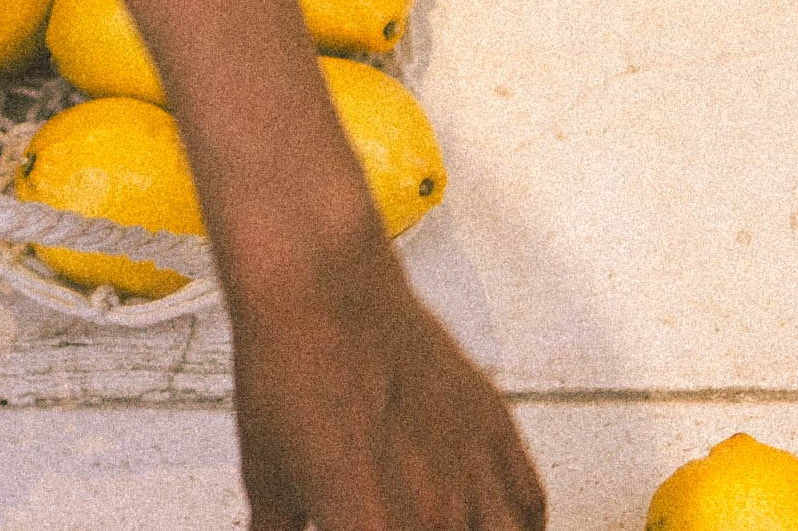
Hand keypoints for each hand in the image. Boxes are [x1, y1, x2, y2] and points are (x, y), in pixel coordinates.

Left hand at [225, 218, 545, 530]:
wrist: (319, 290)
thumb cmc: (291, 370)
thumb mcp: (267, 479)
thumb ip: (279, 530)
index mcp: (371, 530)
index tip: (355, 527)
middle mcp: (433, 512)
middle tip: (395, 519)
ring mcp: (472, 471)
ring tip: (452, 527)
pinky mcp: (495, 428)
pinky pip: (530, 503)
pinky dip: (520, 522)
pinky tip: (497, 521)